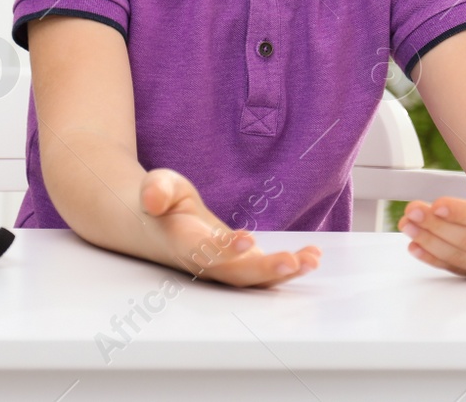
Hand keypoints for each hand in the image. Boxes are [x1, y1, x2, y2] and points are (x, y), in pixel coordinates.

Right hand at [139, 168, 320, 287]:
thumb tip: (152, 198)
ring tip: (311, 261)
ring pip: (255, 279)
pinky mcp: (242, 264)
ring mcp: (225, 267)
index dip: (223, 249)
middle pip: (235, 274)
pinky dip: (291, 266)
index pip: (202, 251)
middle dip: (264, 271)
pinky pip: (266, 272)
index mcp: (182, 242)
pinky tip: (313, 256)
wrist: (160, 225)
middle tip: (291, 262)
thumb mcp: (156, 185)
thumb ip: (156, 190)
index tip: (248, 239)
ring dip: (284, 273)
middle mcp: (205, 263)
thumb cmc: (162, 202)